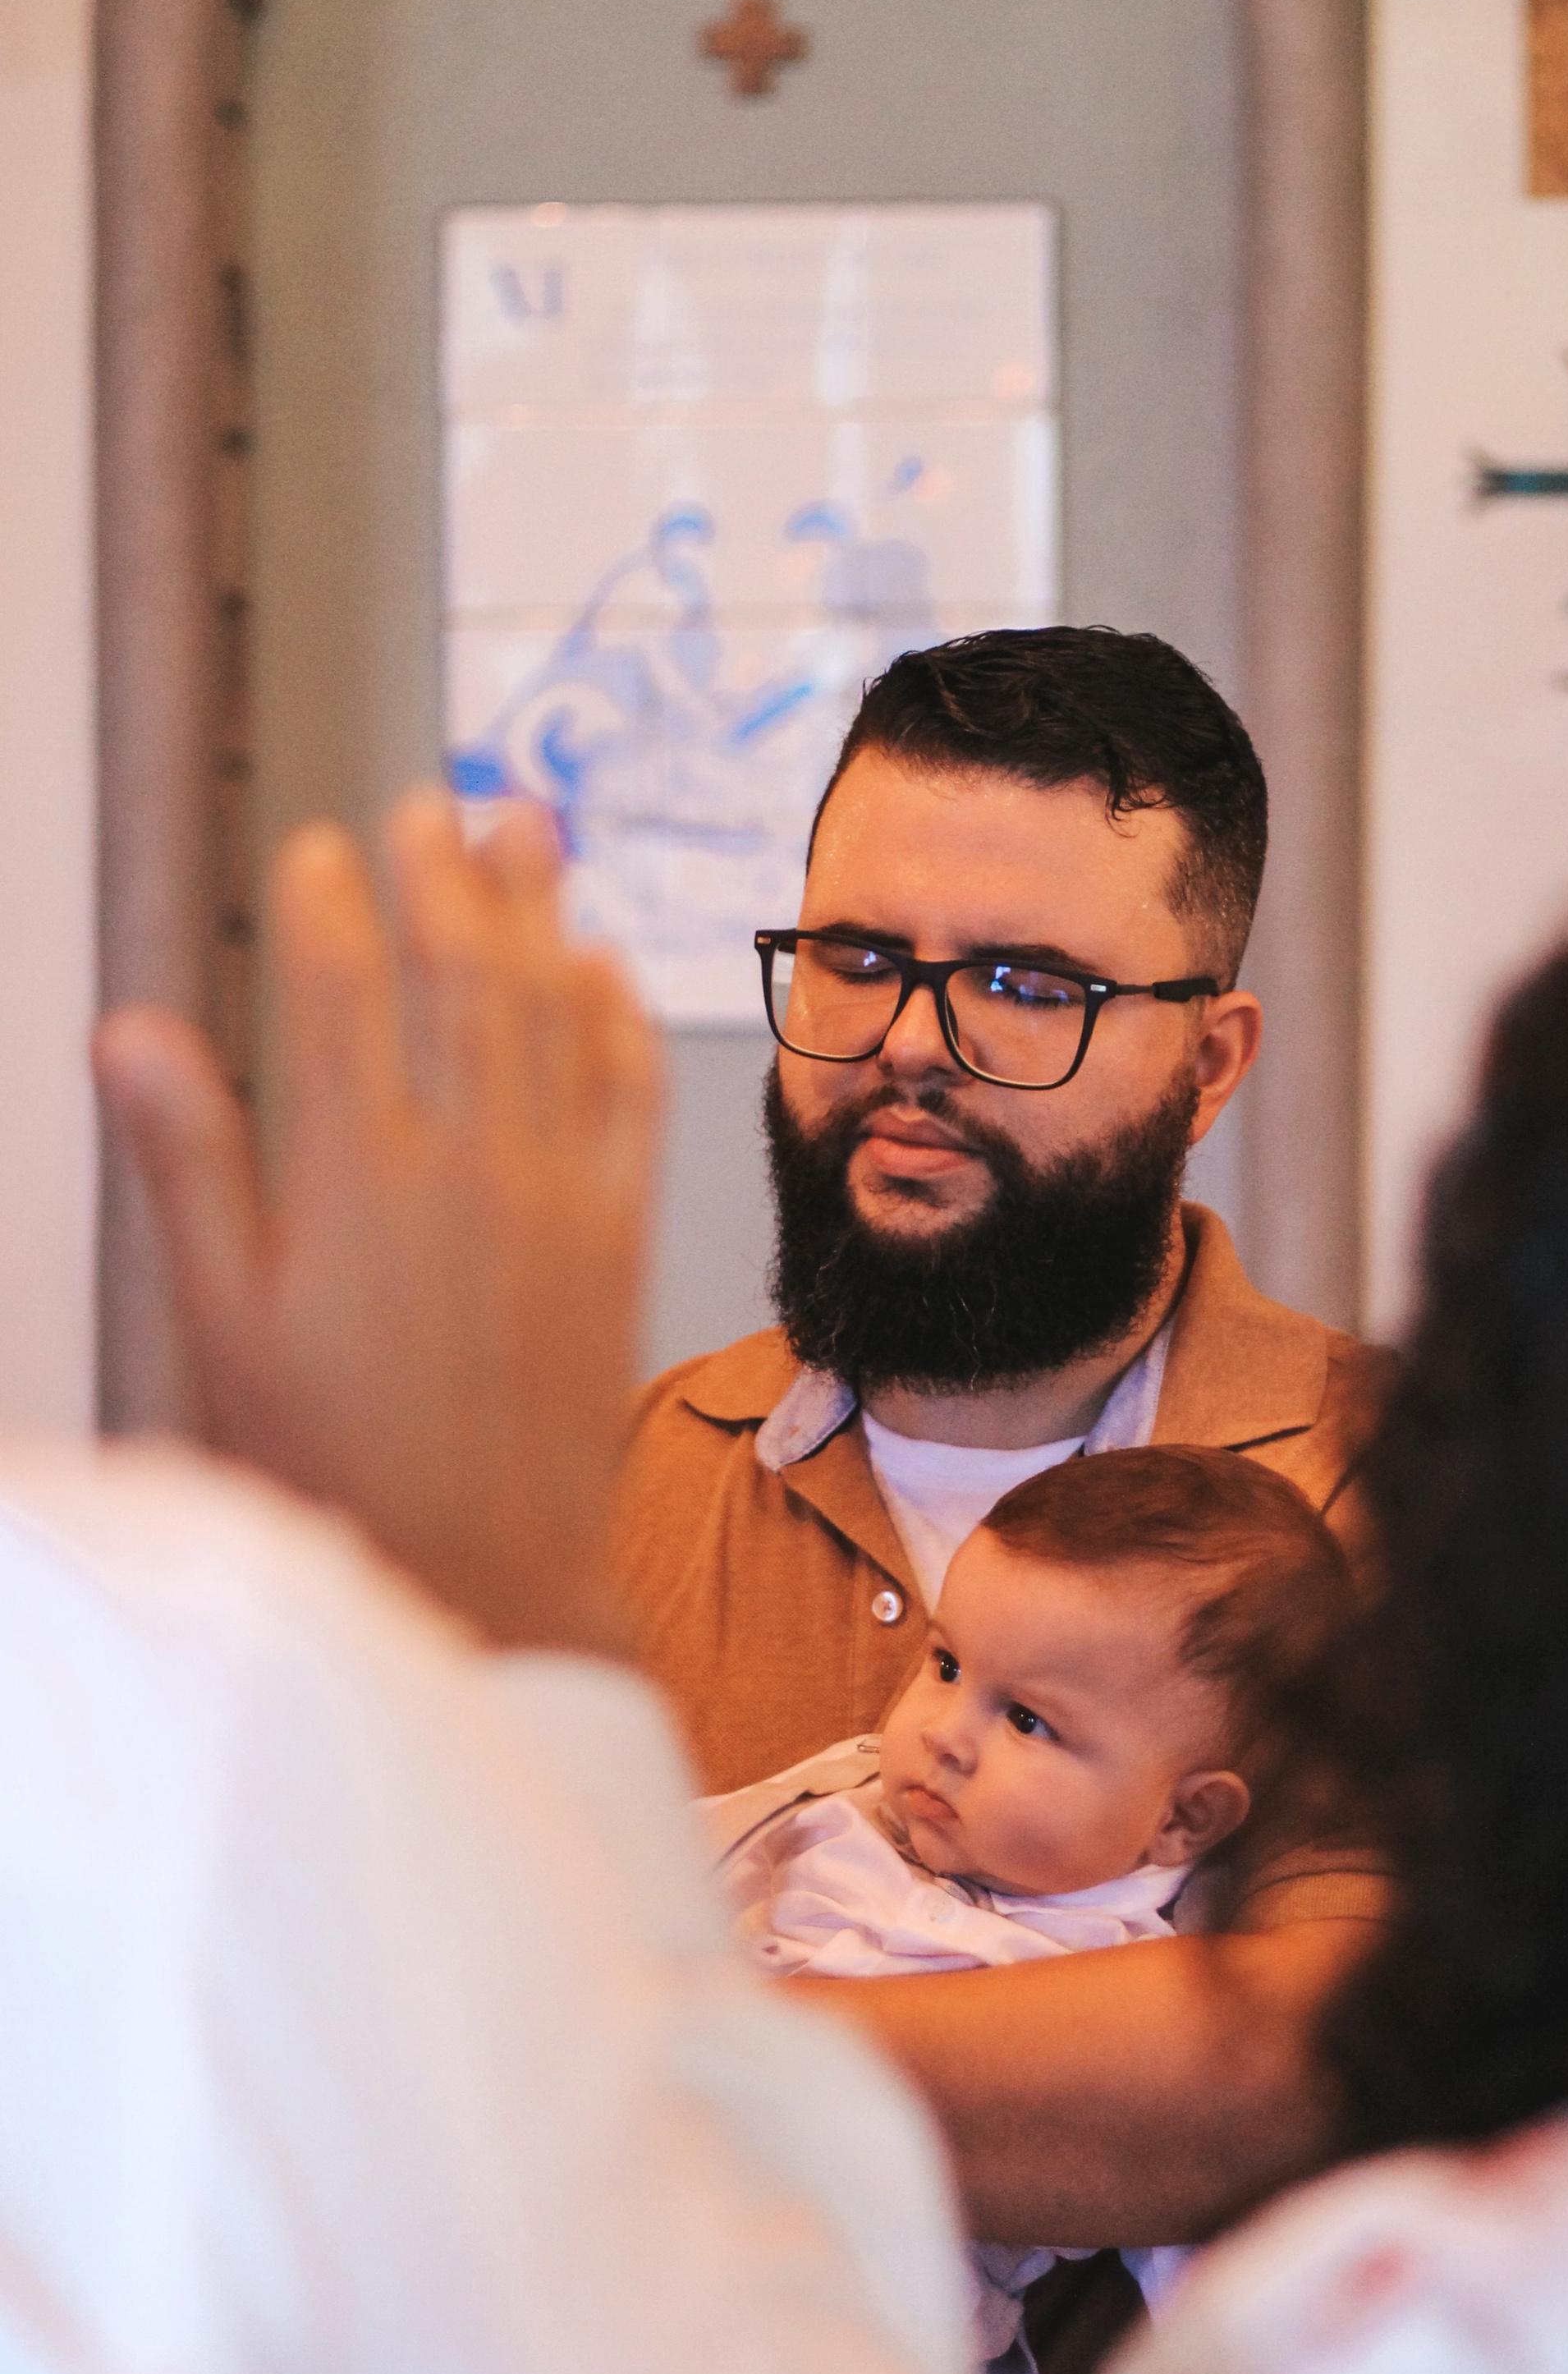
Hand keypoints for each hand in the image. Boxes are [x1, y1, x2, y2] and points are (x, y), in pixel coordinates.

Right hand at [93, 793, 662, 1657]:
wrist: (484, 1570)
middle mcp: (470, 1166)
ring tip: (526, 827)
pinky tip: (604, 967)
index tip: (321, 843)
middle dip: (446, 876)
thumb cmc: (334, 1464)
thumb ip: (189, 1166)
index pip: (341, 995)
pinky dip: (617, 1021)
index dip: (332, 905)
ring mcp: (558, 1194)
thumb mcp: (223, 1323)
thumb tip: (132, 1032)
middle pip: (460, 977)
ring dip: (539, 910)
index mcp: (356, 1179)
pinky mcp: (621, 1236)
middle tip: (434, 803)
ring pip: (552, 1014)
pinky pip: (630, 1099)